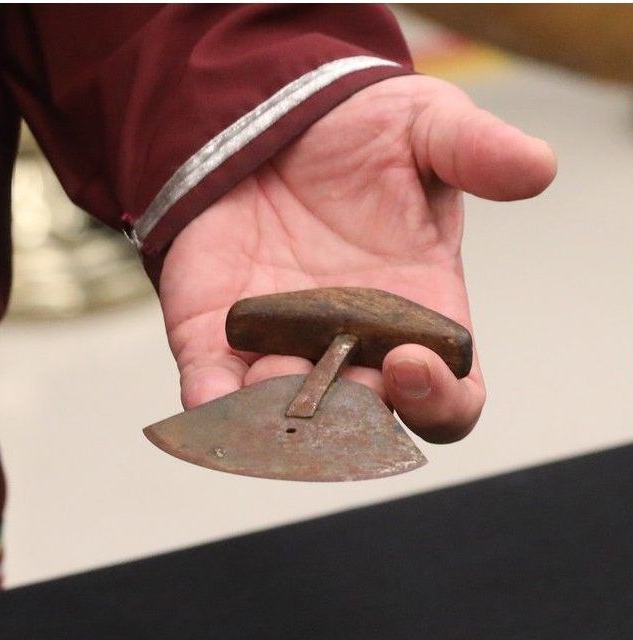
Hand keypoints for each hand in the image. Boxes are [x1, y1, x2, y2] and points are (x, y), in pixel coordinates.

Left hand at [158, 75, 555, 442]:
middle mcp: (350, 346)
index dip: (439, 400)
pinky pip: (210, 384)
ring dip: (278, 418)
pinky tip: (207, 404)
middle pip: (363, 424)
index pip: (448, 396)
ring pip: (283, 418)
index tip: (411, 364)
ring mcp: (280, 344)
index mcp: (417, 317)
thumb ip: (477, 149)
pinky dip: (208, 404)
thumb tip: (536, 167)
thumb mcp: (426, 125)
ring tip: (272, 381)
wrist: (269, 111)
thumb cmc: (360, 131)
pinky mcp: (214, 331)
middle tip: (337, 382)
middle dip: (351, 419)